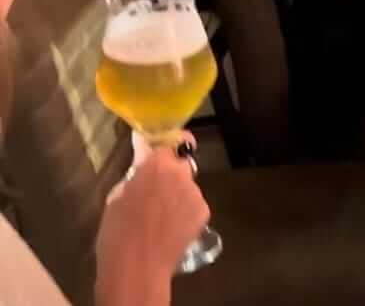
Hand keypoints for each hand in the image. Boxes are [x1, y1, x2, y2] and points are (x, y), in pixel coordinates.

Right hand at [94, 145, 208, 305]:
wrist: (137, 269)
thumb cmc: (117, 233)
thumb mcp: (116, 198)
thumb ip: (134, 176)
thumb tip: (140, 169)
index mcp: (155, 163)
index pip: (160, 139)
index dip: (155, 140)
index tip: (149, 140)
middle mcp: (179, 171)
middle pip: (179, 159)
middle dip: (169, 168)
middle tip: (156, 185)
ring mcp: (194, 191)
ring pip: (186, 184)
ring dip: (177, 192)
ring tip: (162, 215)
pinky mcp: (203, 210)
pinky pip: (193, 203)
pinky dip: (184, 210)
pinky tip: (171, 227)